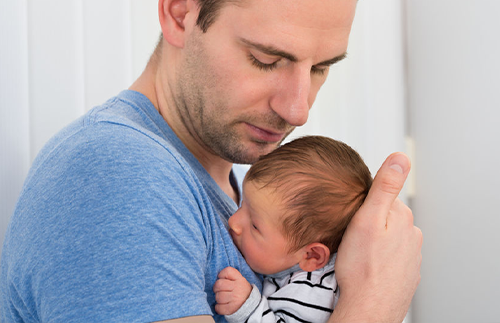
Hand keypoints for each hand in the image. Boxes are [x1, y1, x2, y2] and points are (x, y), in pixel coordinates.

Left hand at [213, 267, 252, 314]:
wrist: (251, 305)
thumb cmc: (241, 291)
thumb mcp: (239, 280)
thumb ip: (230, 277)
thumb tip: (216, 278)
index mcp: (240, 279)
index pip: (227, 271)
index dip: (221, 274)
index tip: (222, 279)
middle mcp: (238, 288)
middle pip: (219, 284)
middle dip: (216, 288)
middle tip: (219, 290)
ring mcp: (235, 299)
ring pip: (218, 297)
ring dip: (218, 298)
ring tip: (223, 298)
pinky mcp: (232, 309)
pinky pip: (219, 308)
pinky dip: (218, 308)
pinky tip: (221, 306)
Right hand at [331, 153, 421, 322]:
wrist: (368, 308)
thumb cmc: (362, 267)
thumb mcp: (367, 218)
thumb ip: (384, 187)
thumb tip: (400, 157)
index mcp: (402, 217)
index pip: (383, 197)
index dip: (364, 204)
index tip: (352, 215)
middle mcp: (412, 236)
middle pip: (386, 218)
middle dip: (370, 223)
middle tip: (351, 236)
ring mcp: (411, 257)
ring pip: (388, 239)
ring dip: (374, 242)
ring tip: (357, 253)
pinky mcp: (406, 275)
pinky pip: (390, 259)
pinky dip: (379, 260)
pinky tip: (366, 267)